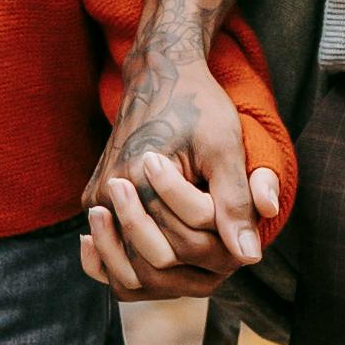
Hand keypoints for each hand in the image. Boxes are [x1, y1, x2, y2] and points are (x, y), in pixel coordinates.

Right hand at [80, 50, 284, 300]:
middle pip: (154, 263)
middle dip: (192, 258)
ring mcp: (97, 201)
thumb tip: (249, 257)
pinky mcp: (95, 201)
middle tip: (218, 233)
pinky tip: (172, 245)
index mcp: (140, 179)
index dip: (216, 246)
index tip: (234, 223)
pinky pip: (116, 253)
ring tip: (197, 243)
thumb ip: (235, 202)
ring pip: (130, 268)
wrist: (159, 76)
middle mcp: (109, 194)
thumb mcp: (226, 148)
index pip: (180, 248)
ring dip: (167, 266)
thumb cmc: (198, 106)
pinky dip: (144, 260)